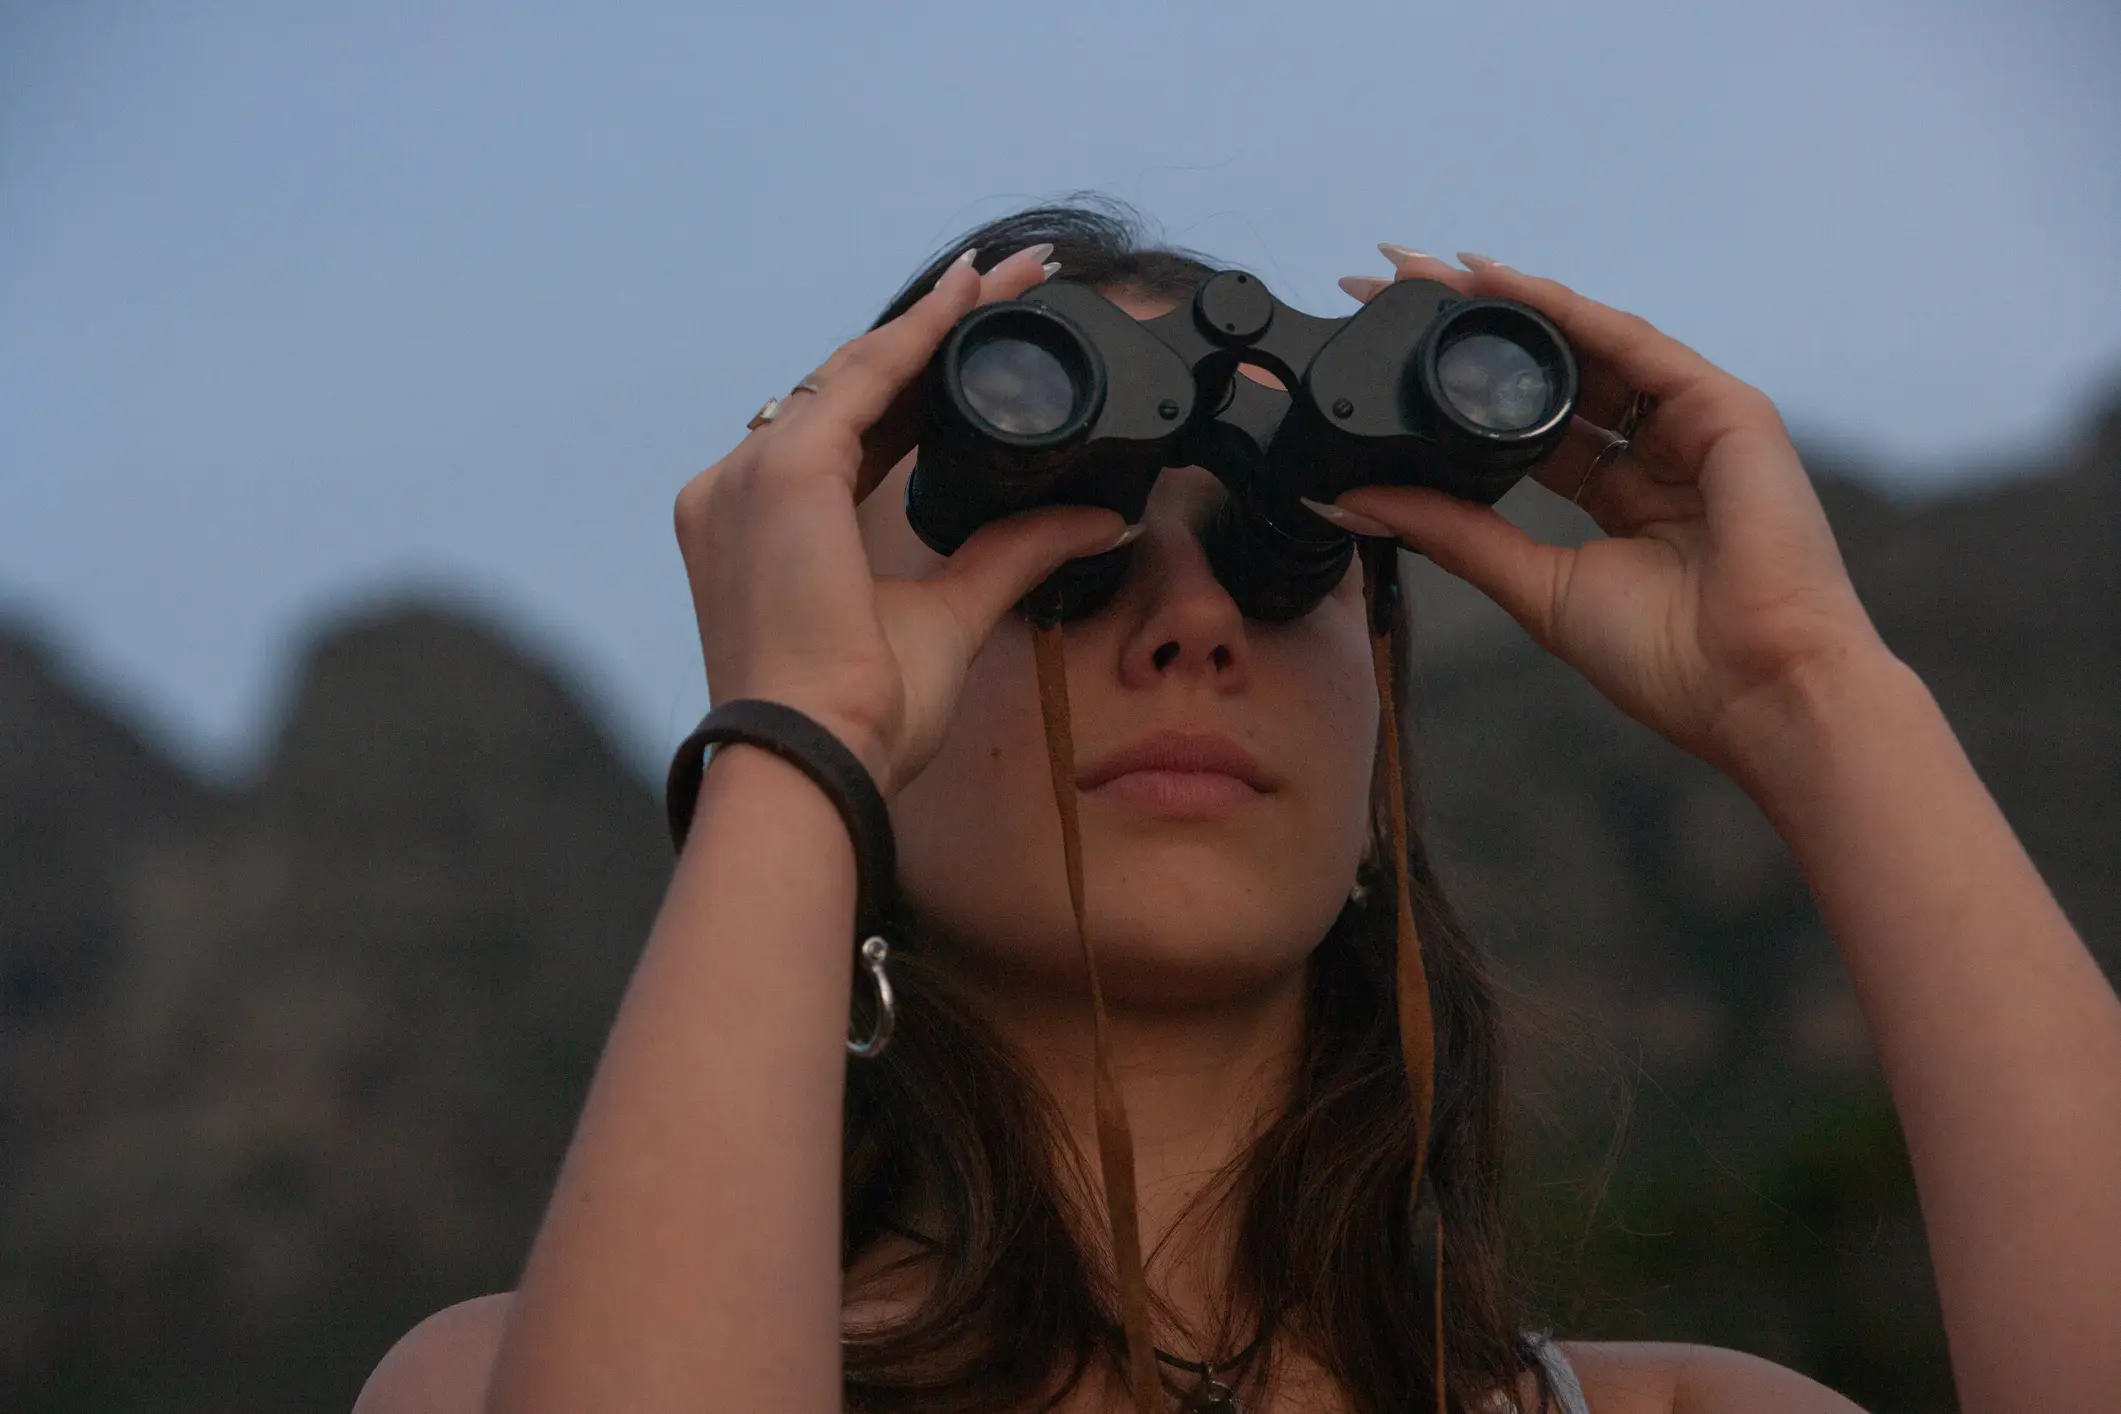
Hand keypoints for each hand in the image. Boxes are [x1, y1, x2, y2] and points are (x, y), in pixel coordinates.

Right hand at [673, 246, 1129, 794]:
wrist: (815, 759)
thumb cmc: (860, 715)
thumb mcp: (951, 616)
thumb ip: (1013, 556)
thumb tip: (1093, 523)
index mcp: (761, 530)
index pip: (848, 432)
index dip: (915, 383)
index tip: (975, 339)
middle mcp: (739, 489)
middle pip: (852, 388)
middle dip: (935, 333)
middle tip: (1011, 285)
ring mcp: (750, 476)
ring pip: (858, 371)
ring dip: (937, 320)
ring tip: (1010, 278)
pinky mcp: (783, 473)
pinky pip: (861, 380)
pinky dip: (918, 335)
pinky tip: (970, 300)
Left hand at [1328, 249, 1892, 777]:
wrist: (1757, 691)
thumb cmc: (1666, 659)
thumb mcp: (1535, 586)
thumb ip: (1453, 533)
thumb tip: (1353, 503)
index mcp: (1618, 498)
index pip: (1529, 427)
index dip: (1461, 391)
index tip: (1384, 352)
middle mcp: (1655, 451)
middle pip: (1554, 373)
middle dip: (1472, 328)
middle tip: (1389, 281)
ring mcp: (1693, 424)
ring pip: (1586, 344)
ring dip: (1504, 303)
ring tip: (1425, 270)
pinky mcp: (1725, 408)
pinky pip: (1631, 343)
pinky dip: (1563, 309)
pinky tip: (1499, 282)